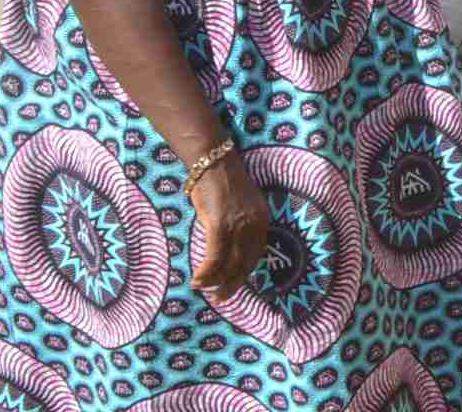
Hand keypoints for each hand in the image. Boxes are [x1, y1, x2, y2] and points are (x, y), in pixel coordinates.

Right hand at [189, 150, 269, 304]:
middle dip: (232, 283)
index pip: (256, 254)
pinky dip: (206, 270)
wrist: (213, 163)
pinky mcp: (219, 224)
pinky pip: (215, 255)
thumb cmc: (223, 183)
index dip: (244, 273)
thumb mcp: (241, 205)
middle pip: (244, 262)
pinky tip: (198, 279)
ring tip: (204, 289)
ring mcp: (238, 224)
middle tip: (220, 298)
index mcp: (262, 219)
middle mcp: (254, 223)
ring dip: (215, 280)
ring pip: (229, 262)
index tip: (234, 286)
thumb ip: (241, 225)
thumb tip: (230, 250)